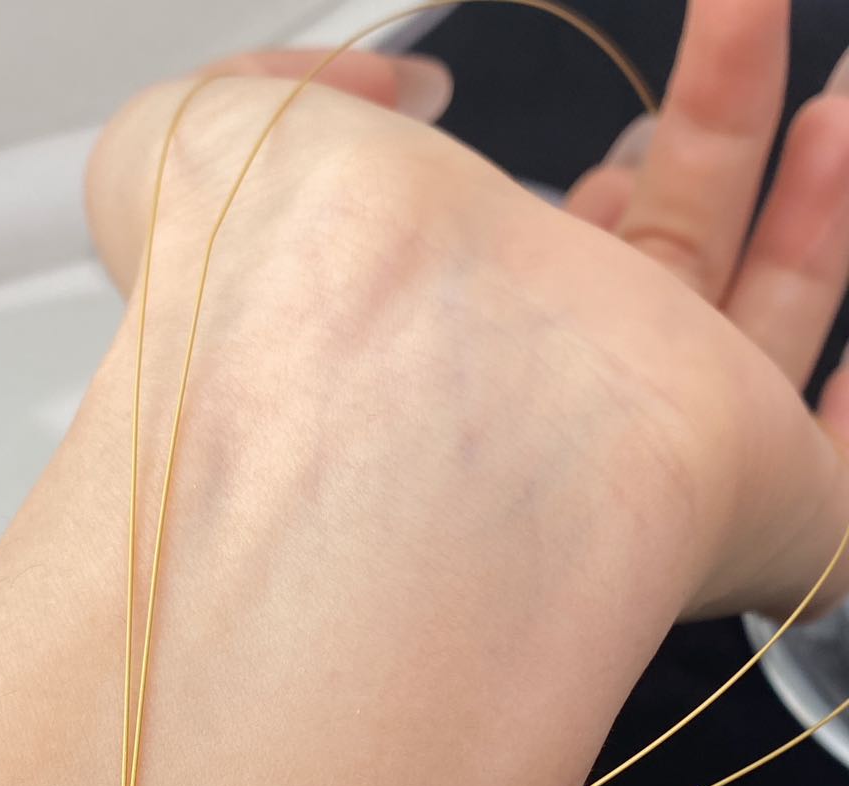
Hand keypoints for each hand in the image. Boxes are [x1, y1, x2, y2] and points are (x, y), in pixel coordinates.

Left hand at [85, 0, 848, 622]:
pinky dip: (845, 413)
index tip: (615, 126)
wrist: (400, 432)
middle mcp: (553, 401)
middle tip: (746, 26)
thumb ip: (300, 90)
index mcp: (453, 337)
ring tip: (833, 98)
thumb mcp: (225, 141)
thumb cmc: (299, 306)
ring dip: (808, 207)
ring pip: (763, 326)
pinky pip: (830, 478)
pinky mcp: (758, 513)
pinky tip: (846, 329)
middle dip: (715, 136)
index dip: (599, 184)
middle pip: (666, 266)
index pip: (545, 262)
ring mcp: (657, 458)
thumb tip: (394, 82)